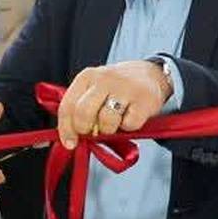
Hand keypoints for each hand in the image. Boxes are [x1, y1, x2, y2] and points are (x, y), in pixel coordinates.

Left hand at [56, 61, 170, 149]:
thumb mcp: (94, 89)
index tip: (70, 143)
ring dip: (108, 130)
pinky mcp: (144, 100)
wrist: (151, 74)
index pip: (68, 106)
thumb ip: (79, 109)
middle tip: (92, 133)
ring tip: (114, 121)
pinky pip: (129, 125)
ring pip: (106, 122)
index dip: (66, 129)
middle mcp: (104, 79)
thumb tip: (70, 139)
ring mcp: (125, 88)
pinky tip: (130, 116)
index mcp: (86, 77)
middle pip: (83, 114)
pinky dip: (128, 127)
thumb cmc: (116, 88)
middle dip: (85, 130)